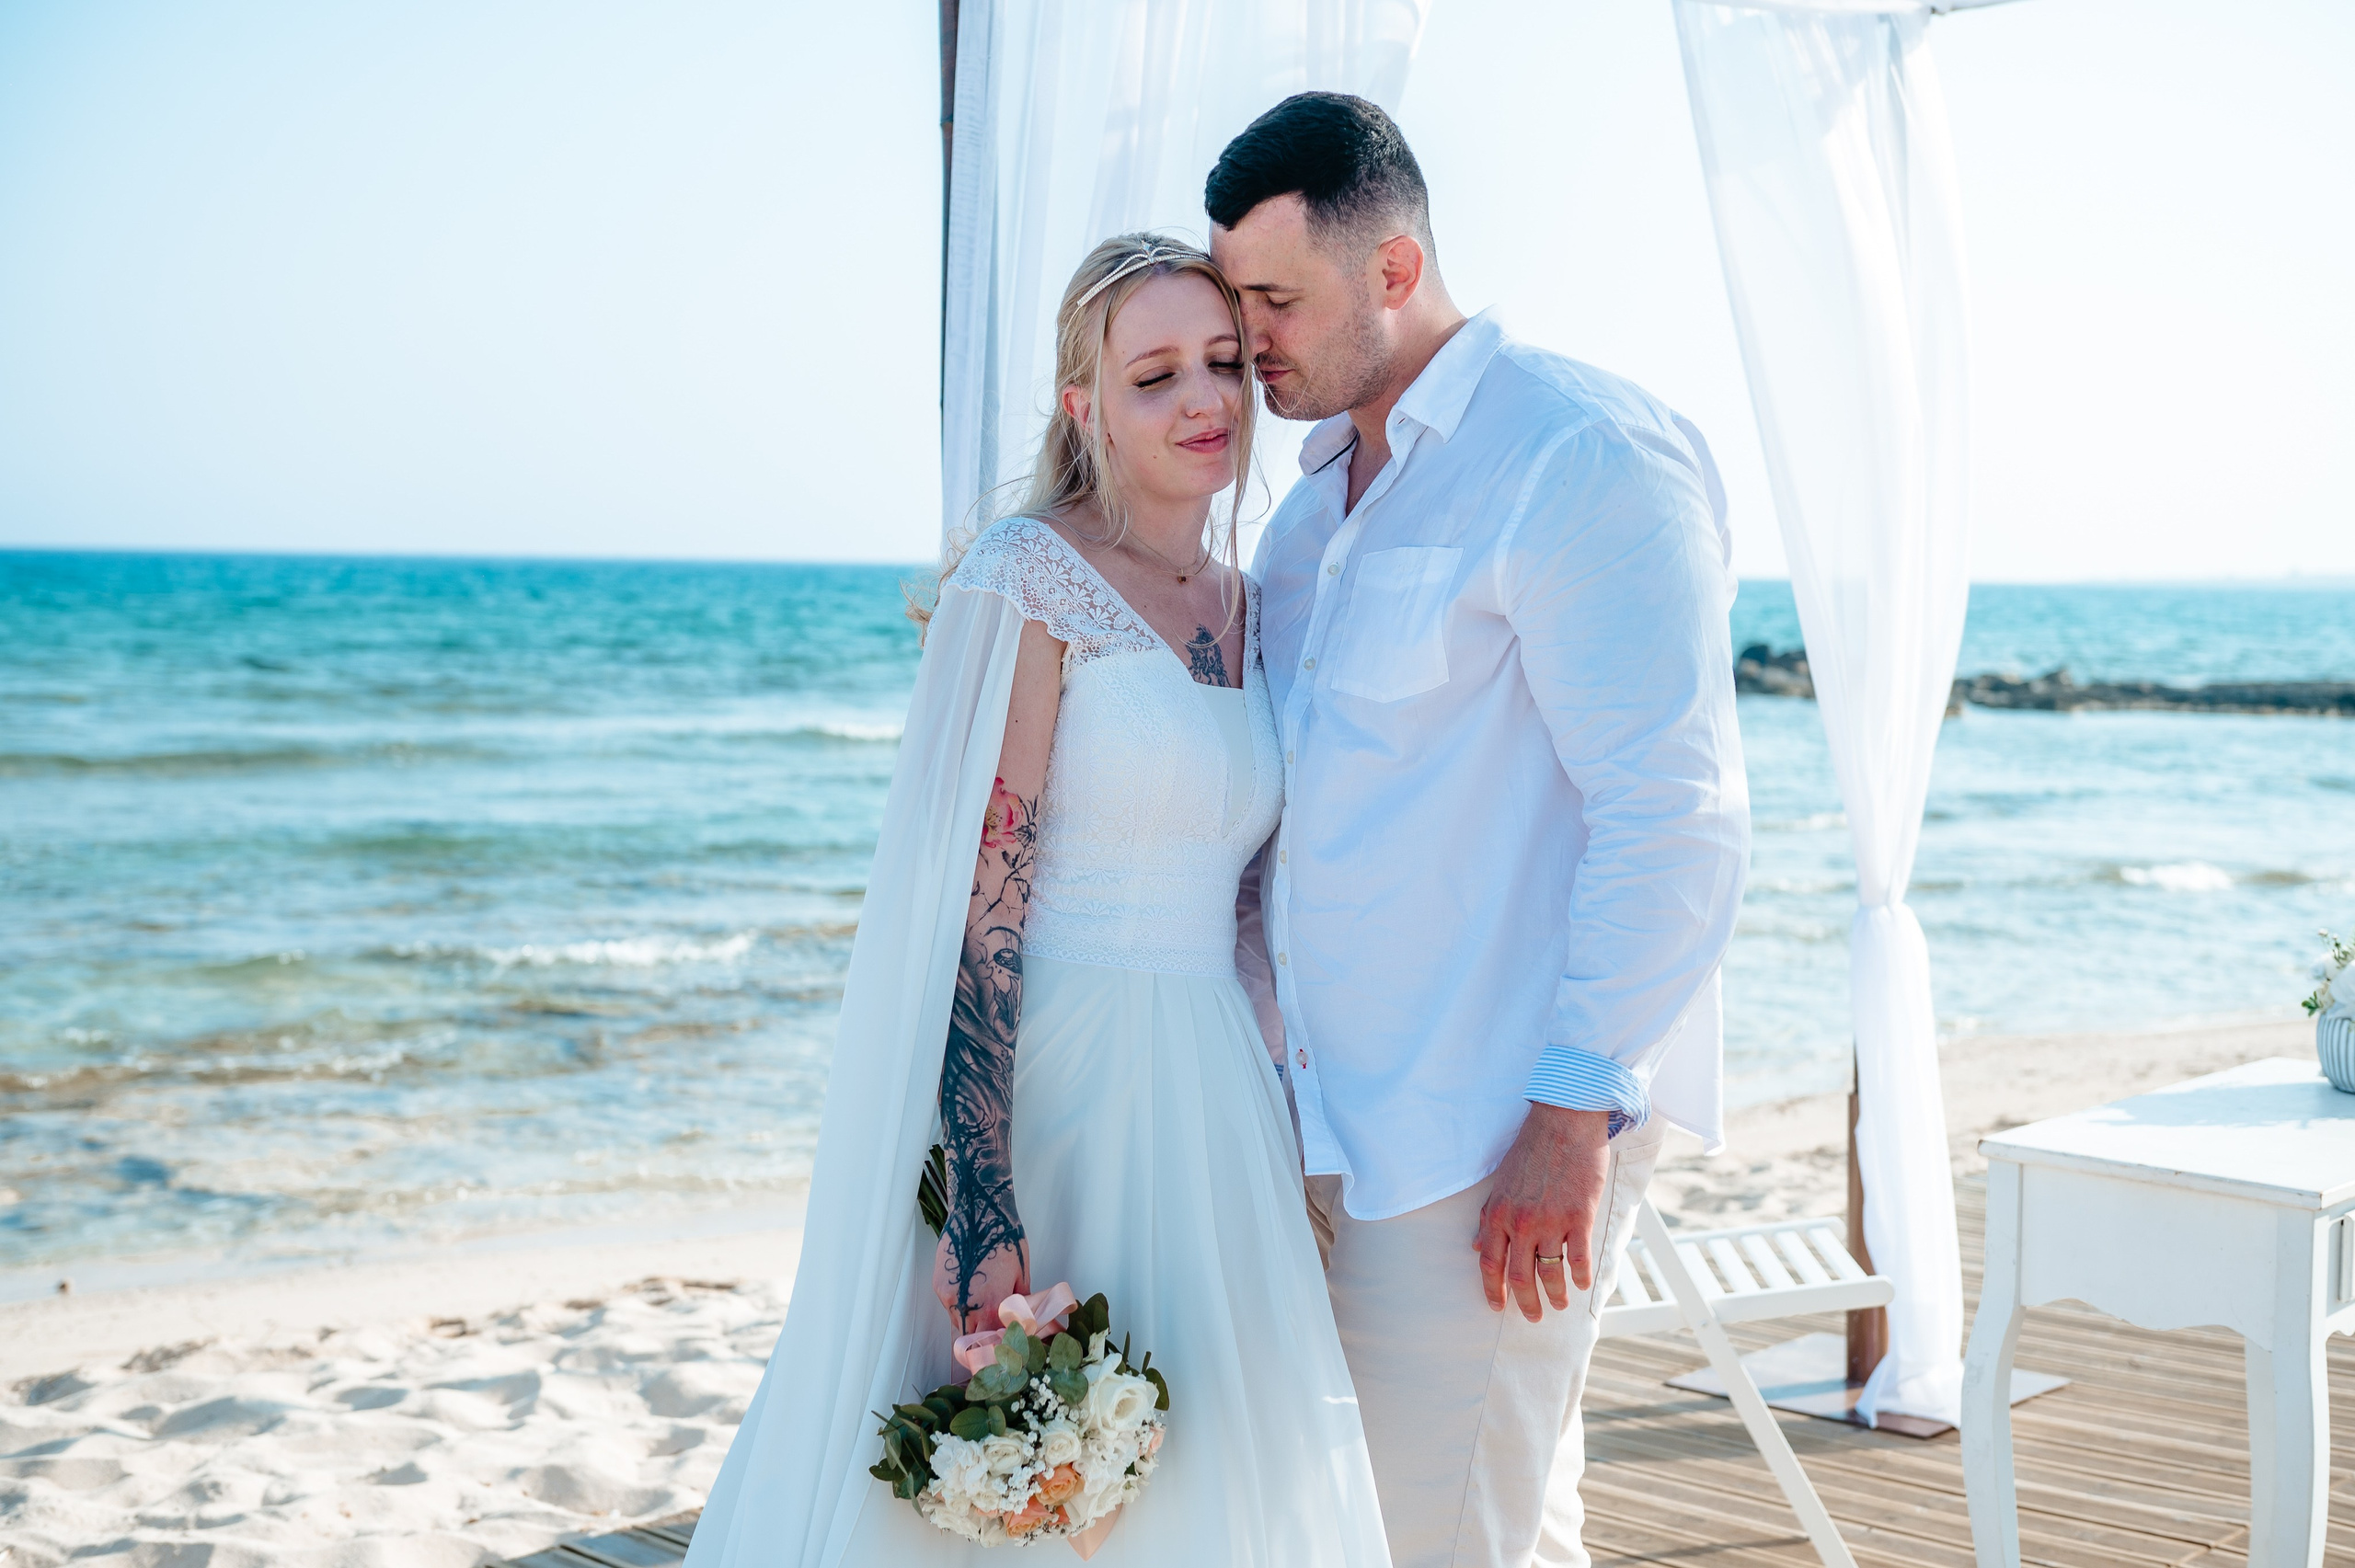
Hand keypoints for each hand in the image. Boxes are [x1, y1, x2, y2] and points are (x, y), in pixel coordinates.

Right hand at [933, 1232, 1031, 1337]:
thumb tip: (1021, 1320)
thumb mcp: (1022, 1274)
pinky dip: (960, 1305)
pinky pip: (950, 1306)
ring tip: (982, 1305)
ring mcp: (949, 1297)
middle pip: (972, 1337)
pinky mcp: (939, 1286)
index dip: (999, 1342)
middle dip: (982, 1337)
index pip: (992, 1341)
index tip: (1004, 1340)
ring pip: (958, 1323)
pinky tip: (971, 1289)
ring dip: (970, 1321)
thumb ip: (1019, 1303)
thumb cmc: (1004, 1240)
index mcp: (991, 1306)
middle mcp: (967, 1306)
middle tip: (993, 1328)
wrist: (978, 1213)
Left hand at [1473, 1104, 1611, 1321]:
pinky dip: (1580, 1277)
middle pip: (1519, 1276)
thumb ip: (1489, 1217)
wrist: (1564, 1122)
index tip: (1497, 1306)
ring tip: (1559, 1304)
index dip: (1492, 1290)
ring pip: (1550, 1273)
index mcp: (1499, 1213)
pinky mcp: (1580, 1216)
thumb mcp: (1500, 1183)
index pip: (1490, 1263)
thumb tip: (1476, 1246)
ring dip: (1555, 1294)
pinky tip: (1581, 1286)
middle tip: (1533, 1316)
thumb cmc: (1531, 1150)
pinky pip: (1579, 1259)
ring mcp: (1552, 1221)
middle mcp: (1522, 1222)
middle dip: (1526, 1303)